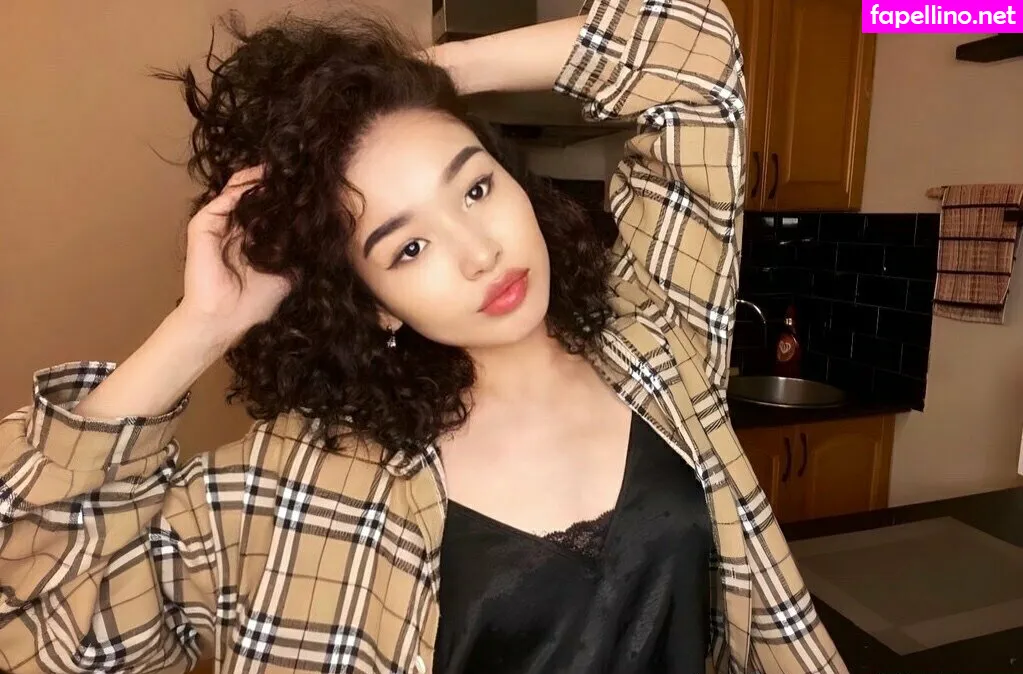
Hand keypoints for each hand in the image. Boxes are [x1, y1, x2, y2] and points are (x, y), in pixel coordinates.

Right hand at [176, 166, 291, 346]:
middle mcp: (234, 226)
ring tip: (279, 169)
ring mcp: (218, 224)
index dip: (283, 194)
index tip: (305, 182)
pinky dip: (240, 189)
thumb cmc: (255, 302)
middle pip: (252, 192)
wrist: (226, 319)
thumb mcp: (289, 273)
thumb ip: (298, 250)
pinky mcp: (203, 225)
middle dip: (271, 180)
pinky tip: (259, 183)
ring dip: (256, 178)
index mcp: (252, 236)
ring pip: (236, 190)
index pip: (267, 206)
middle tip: (294, 169)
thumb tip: (321, 231)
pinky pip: (222, 200)